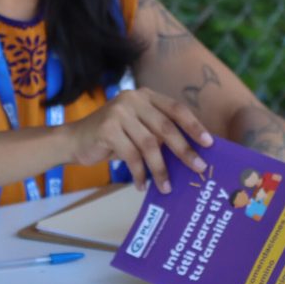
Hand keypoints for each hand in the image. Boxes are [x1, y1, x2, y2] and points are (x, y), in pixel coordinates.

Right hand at [66, 88, 212, 192]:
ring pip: (149, 145)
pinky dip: (139, 173)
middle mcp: (134, 99)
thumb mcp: (138, 129)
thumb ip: (159, 133)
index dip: (194, 126)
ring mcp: (119, 112)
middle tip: (198, 168)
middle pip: (166, 127)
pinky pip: (131, 156)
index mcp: (146, 96)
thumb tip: (192, 154)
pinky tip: (142, 185)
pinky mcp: (107, 128)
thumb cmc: (113, 138)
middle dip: (184, 150)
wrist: (75, 140)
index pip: (176, 109)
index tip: (209, 143)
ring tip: (166, 187)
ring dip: (160, 169)